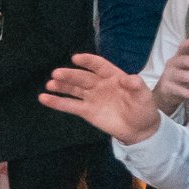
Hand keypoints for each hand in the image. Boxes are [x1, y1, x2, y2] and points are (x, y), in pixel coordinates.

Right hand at [41, 52, 161, 144]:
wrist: (139, 129)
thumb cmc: (143, 108)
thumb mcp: (144, 96)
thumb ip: (137, 86)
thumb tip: (130, 78)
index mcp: (114, 77)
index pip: (99, 66)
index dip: (88, 62)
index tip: (76, 58)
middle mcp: (100, 85)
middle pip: (82, 78)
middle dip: (70, 75)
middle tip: (56, 74)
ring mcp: (91, 98)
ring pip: (74, 90)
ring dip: (61, 86)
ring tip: (50, 84)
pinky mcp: (86, 111)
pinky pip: (70, 105)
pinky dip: (57, 102)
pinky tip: (44, 98)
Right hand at [153, 43, 188, 113]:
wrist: (164, 94)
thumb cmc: (181, 79)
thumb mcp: (188, 70)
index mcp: (178, 57)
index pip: (182, 47)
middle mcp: (172, 64)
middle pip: (186, 61)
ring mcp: (168, 76)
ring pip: (183, 75)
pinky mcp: (167, 88)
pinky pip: (179, 90)